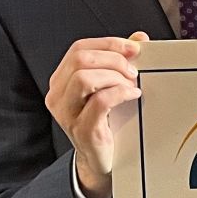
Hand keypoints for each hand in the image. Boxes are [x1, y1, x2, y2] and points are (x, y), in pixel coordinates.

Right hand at [45, 33, 147, 197]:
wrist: (102, 160)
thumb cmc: (106, 121)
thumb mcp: (111, 87)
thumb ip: (121, 62)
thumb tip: (138, 38)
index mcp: (62, 81)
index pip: (78, 49)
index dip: (108, 44)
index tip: (134, 48)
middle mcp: (58, 95)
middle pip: (80, 59)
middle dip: (113, 59)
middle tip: (133, 71)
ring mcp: (66, 113)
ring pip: (84, 77)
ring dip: (115, 76)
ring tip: (131, 85)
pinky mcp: (82, 128)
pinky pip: (100, 101)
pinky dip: (121, 93)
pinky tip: (133, 95)